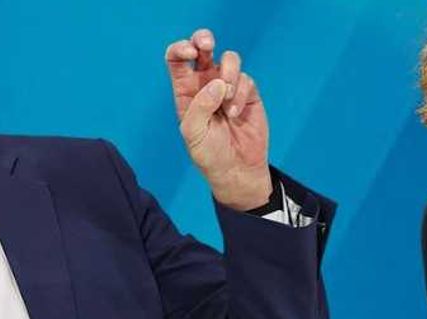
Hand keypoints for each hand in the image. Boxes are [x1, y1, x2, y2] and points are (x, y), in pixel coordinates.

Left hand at [165, 29, 271, 210]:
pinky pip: (246, 79)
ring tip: (227, 98)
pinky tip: (235, 114)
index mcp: (186, 90)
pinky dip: (241, 94)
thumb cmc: (209, 154)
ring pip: (229, 59)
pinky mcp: (248, 93)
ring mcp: (228, 86)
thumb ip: (200, 106)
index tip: (190, 53)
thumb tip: (218, 83)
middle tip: (207, 44)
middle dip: (204, 39)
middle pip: (203, 48)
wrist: (237, 170)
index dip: (181, 48)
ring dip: (229, 73)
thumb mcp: (193, 133)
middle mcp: (206, 84)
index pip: (177, 59)